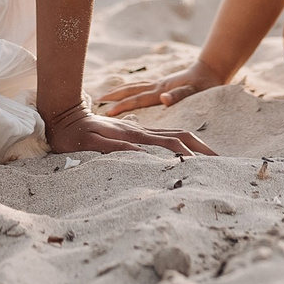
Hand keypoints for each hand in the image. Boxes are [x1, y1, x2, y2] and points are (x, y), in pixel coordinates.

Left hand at [45, 102, 214, 158]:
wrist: (63, 117)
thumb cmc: (73, 135)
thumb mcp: (90, 143)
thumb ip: (116, 147)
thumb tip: (143, 155)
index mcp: (134, 136)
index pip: (171, 144)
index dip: (190, 154)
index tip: (206, 167)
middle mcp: (140, 132)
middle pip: (179, 136)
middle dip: (201, 148)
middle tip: (220, 162)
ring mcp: (137, 132)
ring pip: (172, 136)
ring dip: (193, 146)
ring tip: (208, 159)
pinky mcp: (132, 135)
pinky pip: (161, 139)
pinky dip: (177, 146)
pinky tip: (182, 156)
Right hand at [93, 60, 225, 115]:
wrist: (212, 70)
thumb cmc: (205, 85)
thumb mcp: (195, 92)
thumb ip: (179, 96)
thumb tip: (163, 98)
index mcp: (161, 90)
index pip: (137, 99)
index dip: (122, 105)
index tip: (107, 110)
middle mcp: (157, 87)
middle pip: (131, 90)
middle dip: (114, 96)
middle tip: (98, 100)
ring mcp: (159, 85)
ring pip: (135, 87)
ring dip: (120, 92)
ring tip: (106, 97)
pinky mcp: (163, 85)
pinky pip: (141, 88)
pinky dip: (130, 90)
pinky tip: (128, 95)